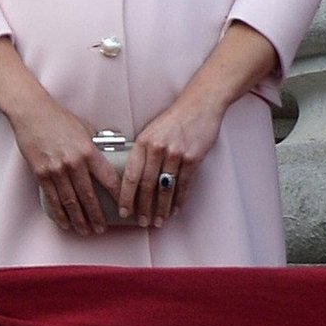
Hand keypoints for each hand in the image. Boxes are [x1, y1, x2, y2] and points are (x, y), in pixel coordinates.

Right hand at [7, 96, 120, 235]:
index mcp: (89, 151)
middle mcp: (74, 163)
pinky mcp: (41, 174)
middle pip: (88, 196)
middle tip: (102, 229)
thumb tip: (110, 156)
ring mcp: (56, 170)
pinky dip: (59, 214)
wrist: (33, 113)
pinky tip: (65, 223)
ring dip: (79, 220)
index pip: (108, 178)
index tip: (124, 207)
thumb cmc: (61, 119)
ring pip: (70, 202)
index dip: (118, 195)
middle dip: (96, 216)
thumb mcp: (86, 129)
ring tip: (85, 231)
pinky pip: (52, 199)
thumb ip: (97, 146)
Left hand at [117, 100, 223, 226]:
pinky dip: (179, 200)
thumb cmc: (175, 119)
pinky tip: (175, 209)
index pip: (130, 175)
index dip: (126, 197)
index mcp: (143, 142)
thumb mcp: (152, 131)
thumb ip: (143, 152)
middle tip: (142, 221)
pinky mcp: (192, 158)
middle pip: (146, 186)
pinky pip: (183, 185)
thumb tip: (135, 180)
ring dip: (161, 208)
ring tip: (159, 220)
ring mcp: (175, 153)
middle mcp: (157, 148)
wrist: (200, 104)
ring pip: (165, 189)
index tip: (124, 211)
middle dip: (143, 208)